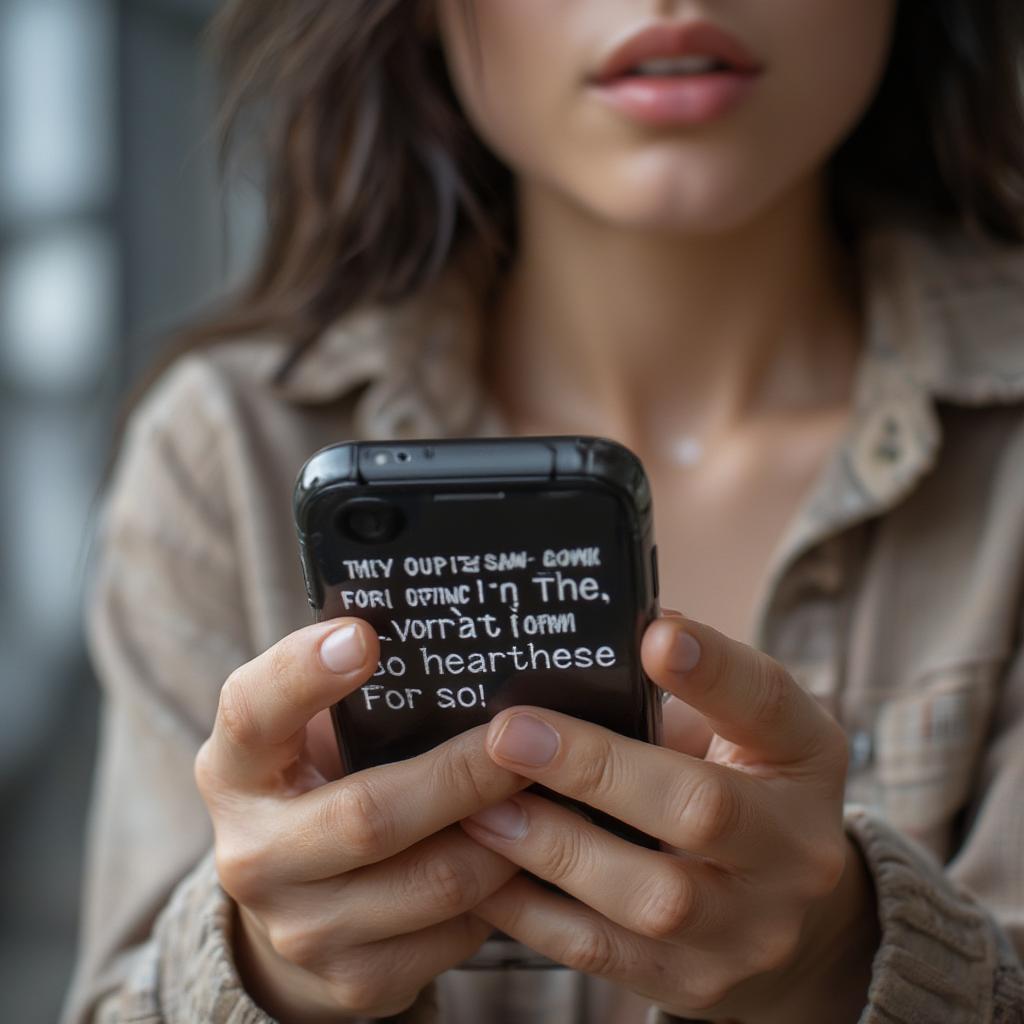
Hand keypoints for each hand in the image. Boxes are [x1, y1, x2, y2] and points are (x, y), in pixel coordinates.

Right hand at [194, 619, 528, 1021]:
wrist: (293, 907)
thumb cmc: (324, 785)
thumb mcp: (314, 735)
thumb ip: (359, 694)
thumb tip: (455, 635)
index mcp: (236, 770)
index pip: (252, 713)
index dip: (302, 673)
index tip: (363, 635)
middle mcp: (253, 854)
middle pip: (369, 814)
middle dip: (463, 773)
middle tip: (525, 736)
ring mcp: (302, 928)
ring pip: (434, 881)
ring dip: (505, 834)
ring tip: (544, 791)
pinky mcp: (355, 979)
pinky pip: (457, 933)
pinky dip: (505, 889)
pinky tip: (527, 851)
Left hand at [460, 613, 878, 1021]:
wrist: (776, 909)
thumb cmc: (732, 782)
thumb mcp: (732, 725)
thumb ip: (677, 688)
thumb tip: (587, 640)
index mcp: (804, 756)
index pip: (767, 702)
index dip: (714, 669)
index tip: (654, 634)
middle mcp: (795, 848)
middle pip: (704, 809)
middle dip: (595, 769)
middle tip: (509, 735)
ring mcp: (753, 928)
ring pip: (653, 897)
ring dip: (554, 848)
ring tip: (480, 810)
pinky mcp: (699, 982)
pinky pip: (606, 953)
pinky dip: (535, 913)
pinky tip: (485, 873)